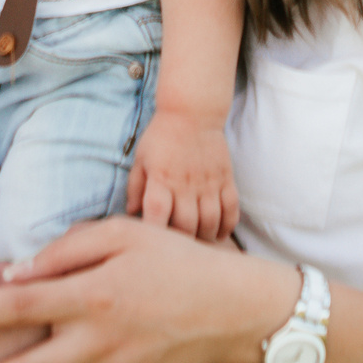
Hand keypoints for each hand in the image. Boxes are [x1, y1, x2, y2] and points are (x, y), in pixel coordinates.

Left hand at [125, 108, 236, 241]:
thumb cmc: (161, 136)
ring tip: (197, 244)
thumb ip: (135, 188)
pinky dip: (227, 226)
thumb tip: (131, 214)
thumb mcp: (140, 159)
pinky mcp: (226, 179)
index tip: (150, 244)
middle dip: (180, 242)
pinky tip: (219, 233)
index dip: (154, 233)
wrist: (193, 112)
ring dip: (205, 238)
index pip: (157, 213)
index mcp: (160, 178)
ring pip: (211, 221)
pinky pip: (232, 209)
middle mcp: (185, 183)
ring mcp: (209, 182)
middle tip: (175, 250)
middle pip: (186, 224)